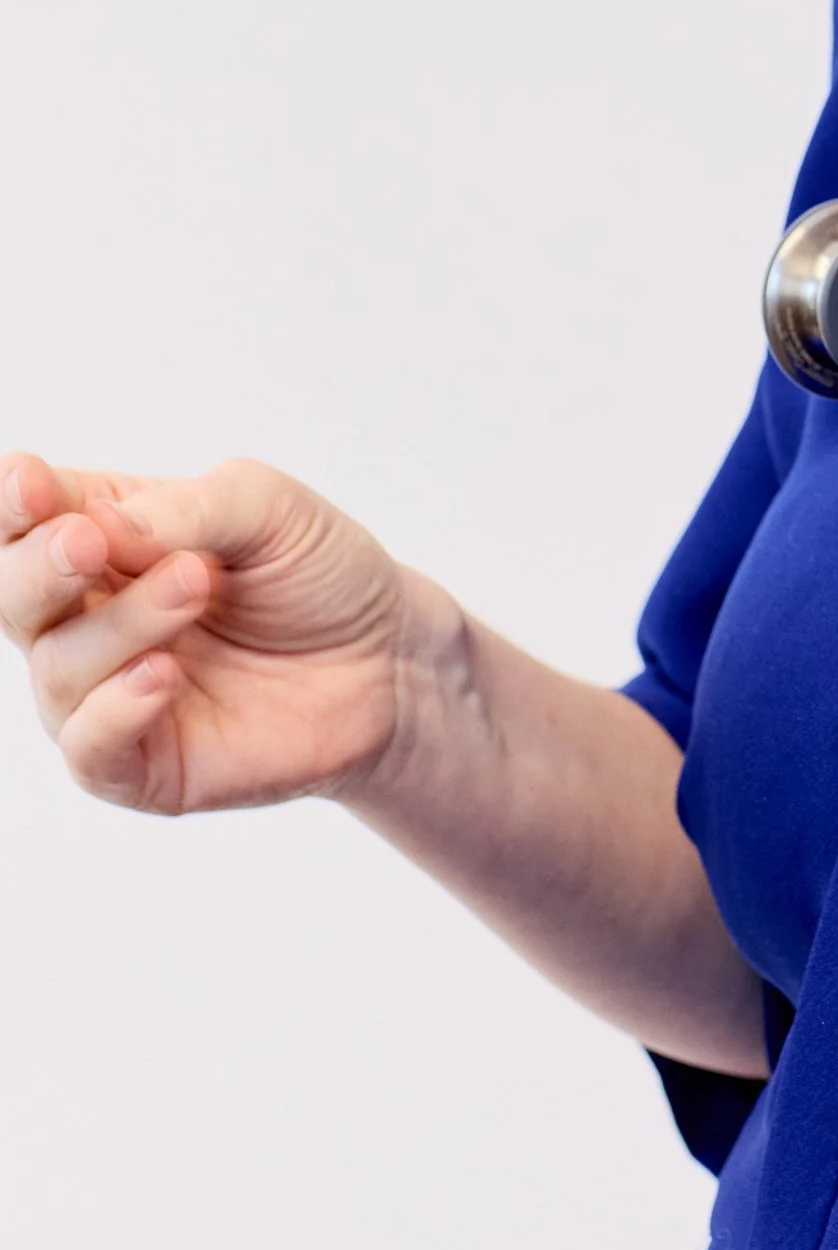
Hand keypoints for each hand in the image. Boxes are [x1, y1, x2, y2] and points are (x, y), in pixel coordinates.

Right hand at [0, 453, 417, 816]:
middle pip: (13, 593)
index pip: (23, 518)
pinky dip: (115, 709)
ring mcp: (105, 692)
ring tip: (195, 586)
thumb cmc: (318, 575)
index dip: (14, 502)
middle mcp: (86, 615)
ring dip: (120, 624)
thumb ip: (182, 509)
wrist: (388, 659)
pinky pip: (90, 748)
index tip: (32, 485)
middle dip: (40, 566)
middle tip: (89, 544)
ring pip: (57, 667)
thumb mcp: (268, 508)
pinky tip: (163, 674)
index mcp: (103, 536)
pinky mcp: (139, 764)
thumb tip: (98, 528)